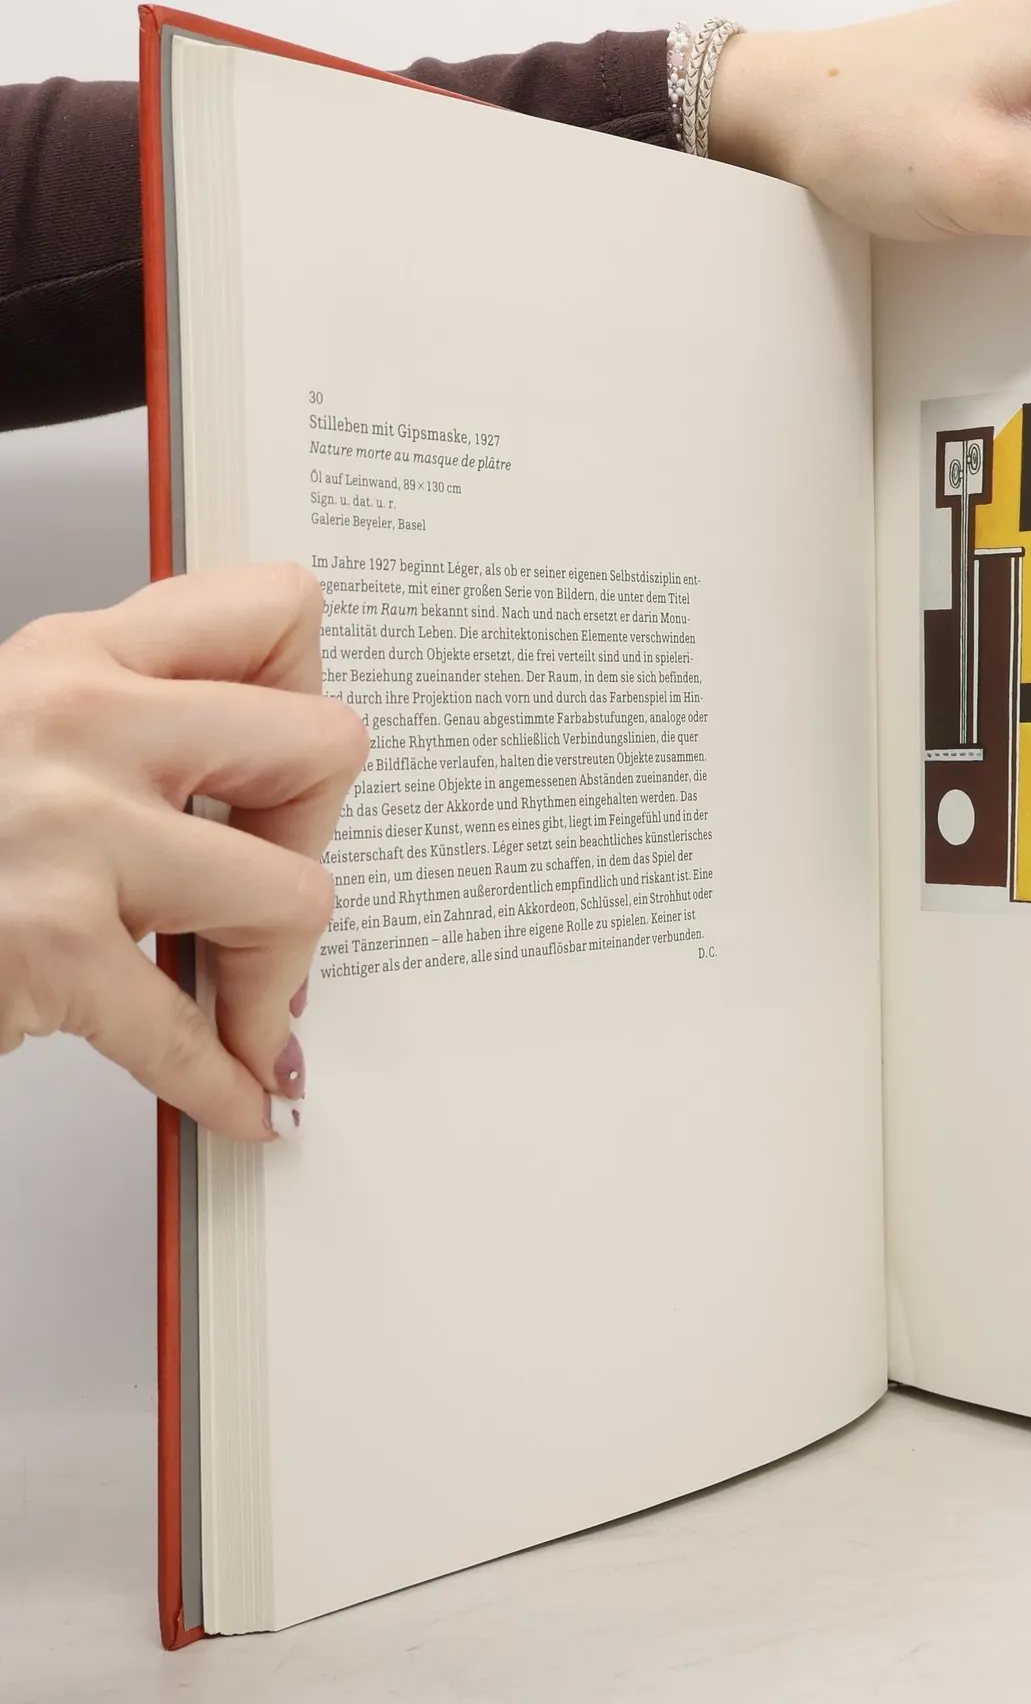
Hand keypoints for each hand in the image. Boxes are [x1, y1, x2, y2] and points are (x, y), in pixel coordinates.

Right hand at [0, 564, 366, 1139]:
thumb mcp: (20, 734)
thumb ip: (137, 728)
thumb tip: (273, 779)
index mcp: (75, 656)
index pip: (278, 611)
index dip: (307, 698)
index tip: (286, 766)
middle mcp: (73, 718)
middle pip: (326, 745)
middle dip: (317, 836)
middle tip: (269, 884)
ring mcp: (62, 828)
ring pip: (296, 893)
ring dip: (275, 971)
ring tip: (243, 1000)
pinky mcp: (43, 943)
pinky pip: (190, 1027)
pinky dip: (224, 1078)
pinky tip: (237, 1092)